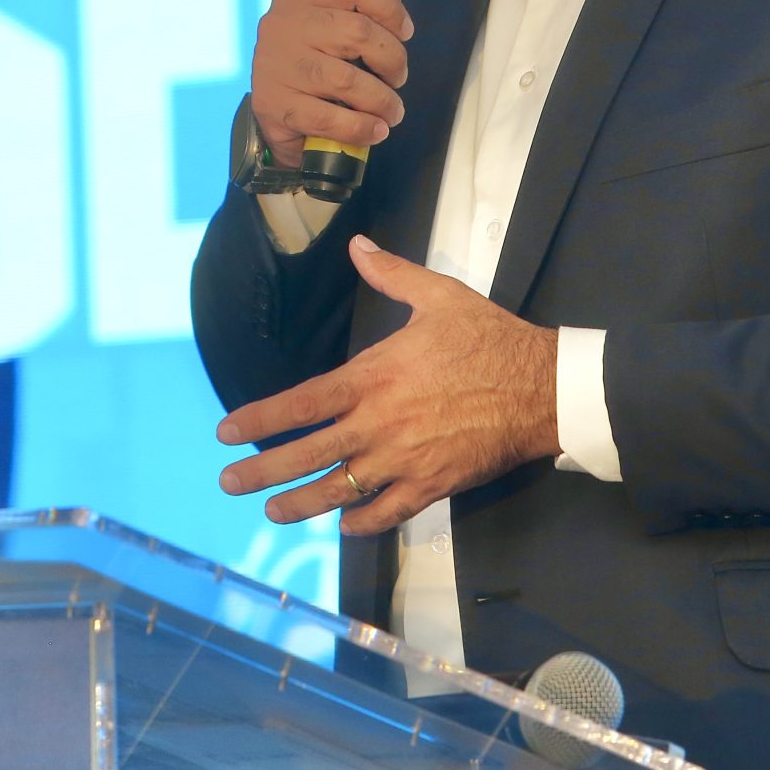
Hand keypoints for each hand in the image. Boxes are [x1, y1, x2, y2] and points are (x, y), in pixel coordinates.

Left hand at [216, 236, 561, 533]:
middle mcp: (380, 424)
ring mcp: (404, 460)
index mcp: (374, 377)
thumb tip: (357, 245)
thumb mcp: (438, 296)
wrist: (543, 388)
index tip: (226, 433)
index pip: (302, 403)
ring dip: (301, 503)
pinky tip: (343, 524)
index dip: (260, 420)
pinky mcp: (432, 486)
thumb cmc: (490, 340)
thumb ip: (390, 274)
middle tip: (228, 483)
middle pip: (308, 454)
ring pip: (340, 491)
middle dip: (262, 472)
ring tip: (272, 512)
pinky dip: (361, 522)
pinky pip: (387, 513)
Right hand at [250, 0, 413, 167]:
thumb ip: (355, 16)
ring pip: (347, 80)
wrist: (270, 105)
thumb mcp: (324, 22)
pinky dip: (360, 127)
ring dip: (382, 100)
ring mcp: (276, 65)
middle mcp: (282, 23)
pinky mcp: (273, 104)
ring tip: (392, 111)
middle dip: (392, 60)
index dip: (390, 9)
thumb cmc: (310, 58)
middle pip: (358, 31)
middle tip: (397, 78)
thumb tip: (400, 33)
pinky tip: (374, 130)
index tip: (404, 33)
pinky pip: (329, 118)